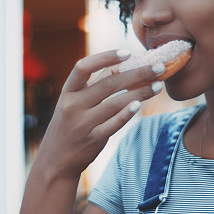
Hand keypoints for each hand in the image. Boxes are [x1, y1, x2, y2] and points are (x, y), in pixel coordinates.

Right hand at [34, 49, 165, 180]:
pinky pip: (113, 124)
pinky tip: (139, 104)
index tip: (128, 52)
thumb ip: (94, 84)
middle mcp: (73, 105)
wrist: (55, 160)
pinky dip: (126, 114)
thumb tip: (120, 64)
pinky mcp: (93, 139)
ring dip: (139, 92)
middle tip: (159, 67)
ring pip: (115, 103)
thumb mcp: (74, 102)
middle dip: (137, 73)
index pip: (83, 67)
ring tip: (158, 85)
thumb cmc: (69, 126)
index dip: (105, 57)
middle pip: (108, 84)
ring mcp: (82, 123)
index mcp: (68, 92)